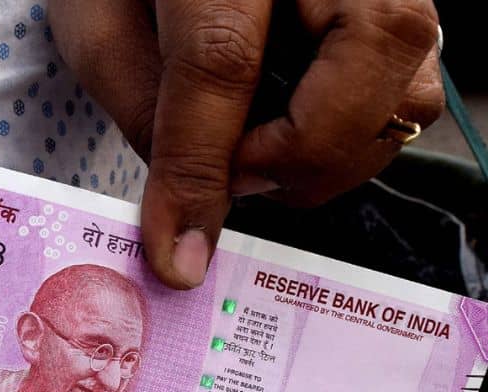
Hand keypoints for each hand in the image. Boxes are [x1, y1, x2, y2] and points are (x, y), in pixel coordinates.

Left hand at [49, 0, 443, 288]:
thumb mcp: (97, 22)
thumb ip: (140, 106)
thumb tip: (191, 207)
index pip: (221, 59)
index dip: (199, 168)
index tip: (178, 250)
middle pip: (375, 46)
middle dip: (303, 150)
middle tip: (235, 178)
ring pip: (413, 76)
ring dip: (337, 148)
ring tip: (258, 155)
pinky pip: (411, 81)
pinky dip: (356, 129)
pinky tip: (292, 129)